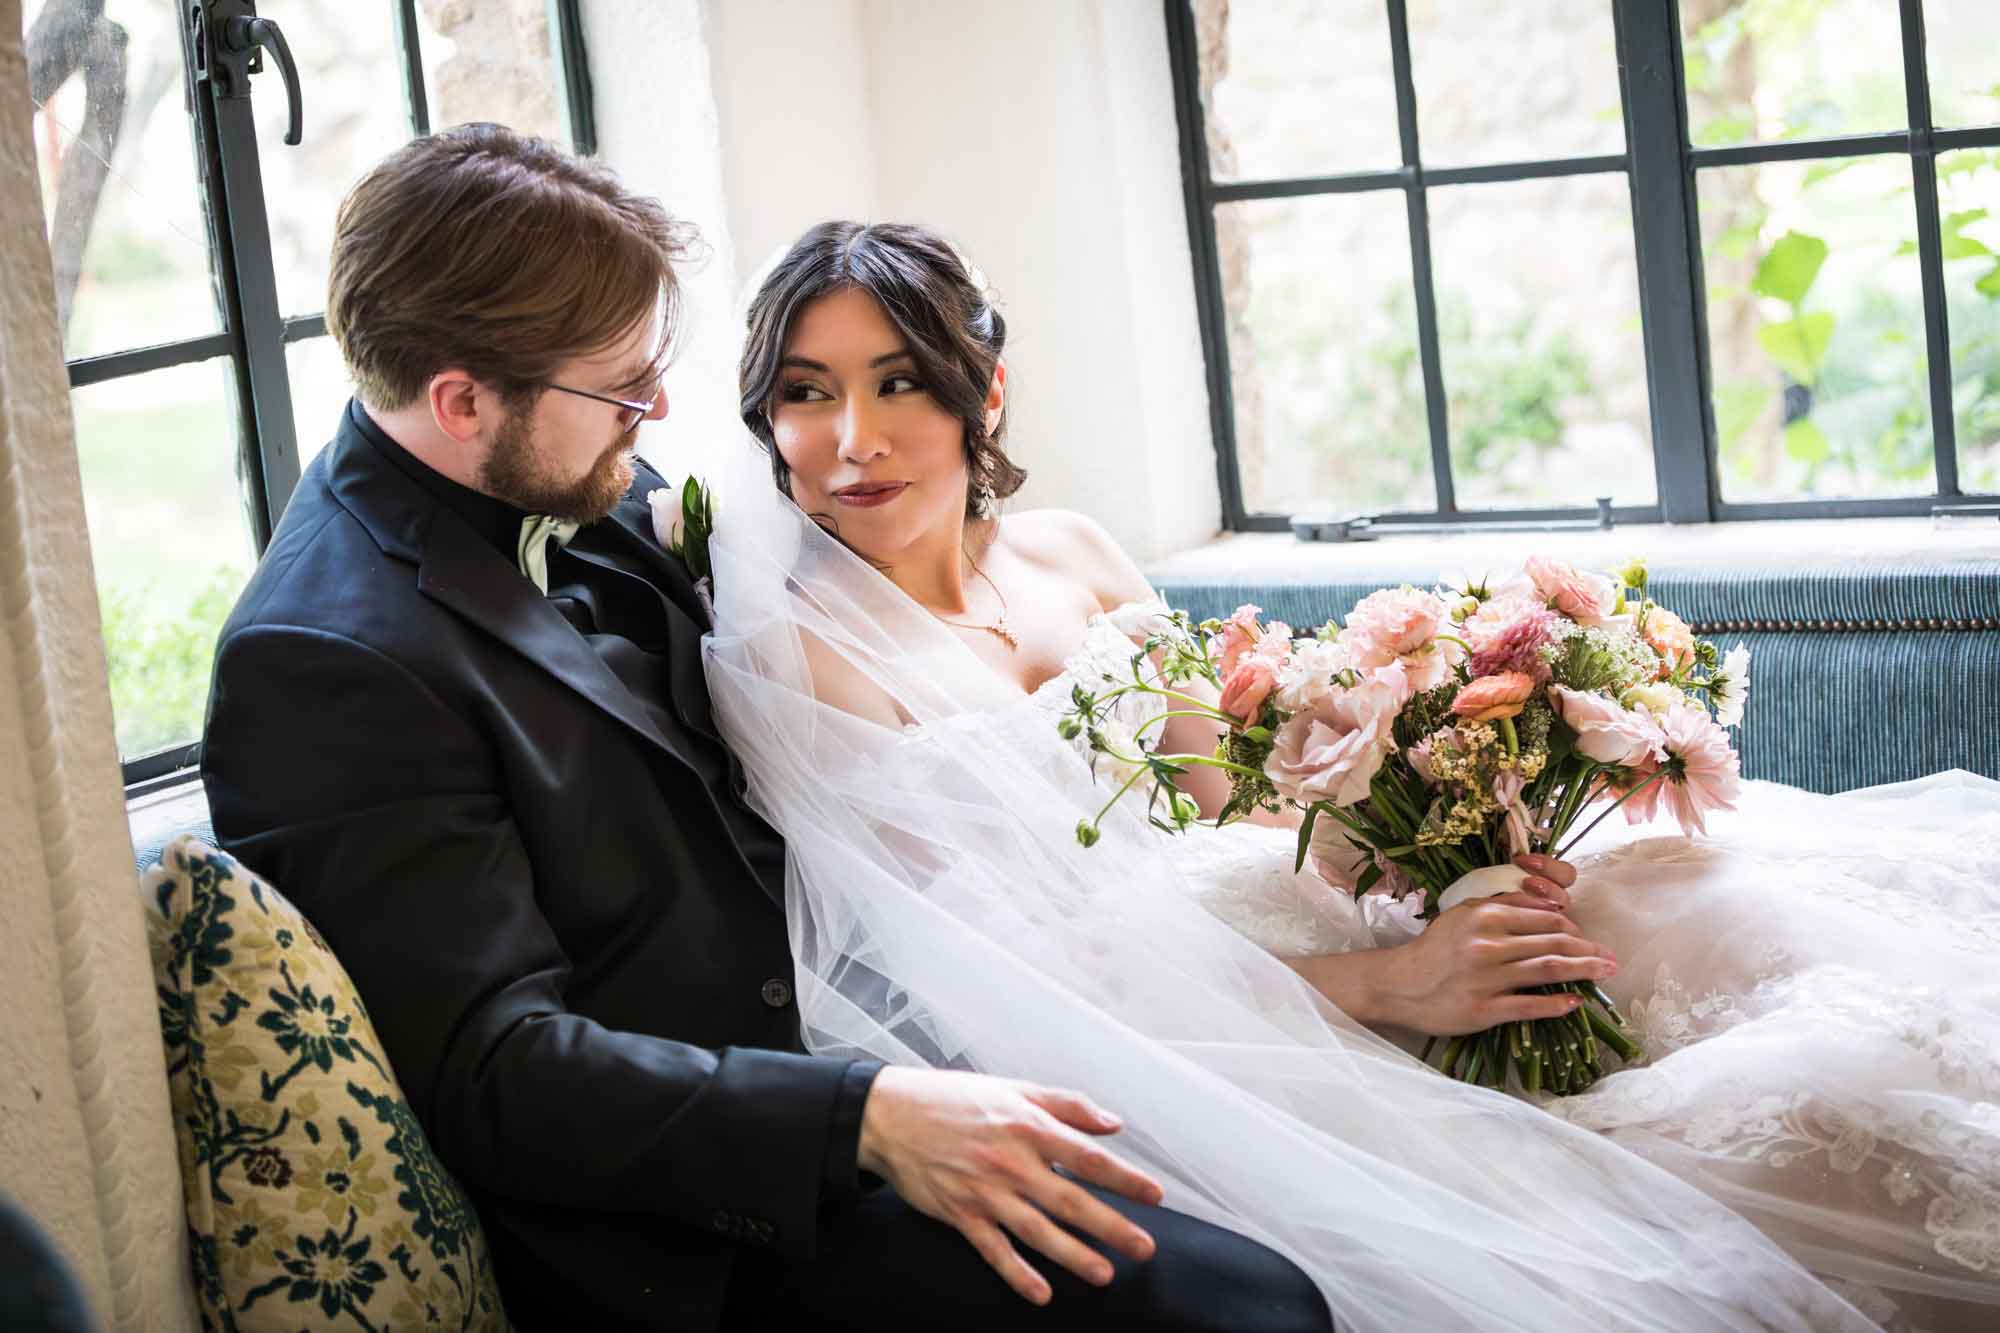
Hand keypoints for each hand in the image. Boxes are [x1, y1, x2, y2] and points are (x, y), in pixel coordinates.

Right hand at [856, 1067, 1163, 1305]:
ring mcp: (985, 1191)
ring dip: (1073, 1255)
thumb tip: (1113, 1124)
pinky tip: (1041, 1293)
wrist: (891, 1115)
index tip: (1155, 1196)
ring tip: (1104, 1274)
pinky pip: (993, 1249)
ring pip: (1037, 1230)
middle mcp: (1010, 1162)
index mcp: (1027, 1126)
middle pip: (1069, 1200)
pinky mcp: (960, 1213)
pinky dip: (1017, 1272)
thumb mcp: (1015, 1089)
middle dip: (1111, 1226)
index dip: (1123, 1177)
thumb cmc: (956, 1099)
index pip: (1087, 1156)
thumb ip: (1067, 1105)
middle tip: (1144, 1248)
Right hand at [1369, 853, 1611, 1035]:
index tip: (1587, 940)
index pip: (1546, 918)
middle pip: (1554, 942)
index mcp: (1486, 916)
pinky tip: (1575, 1002)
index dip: (1574, 928)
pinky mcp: (1484, 1009)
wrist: (1399, 984)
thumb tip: (1548, 905)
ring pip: (1548, 969)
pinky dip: (1557, 1004)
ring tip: (1605, 973)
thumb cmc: (1434, 949)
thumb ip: (1501, 905)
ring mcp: (1487, 978)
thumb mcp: (1463, 914)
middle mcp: (1488, 943)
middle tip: (1611, 959)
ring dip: (1584, 971)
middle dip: (1590, 950)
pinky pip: (1529, 1006)